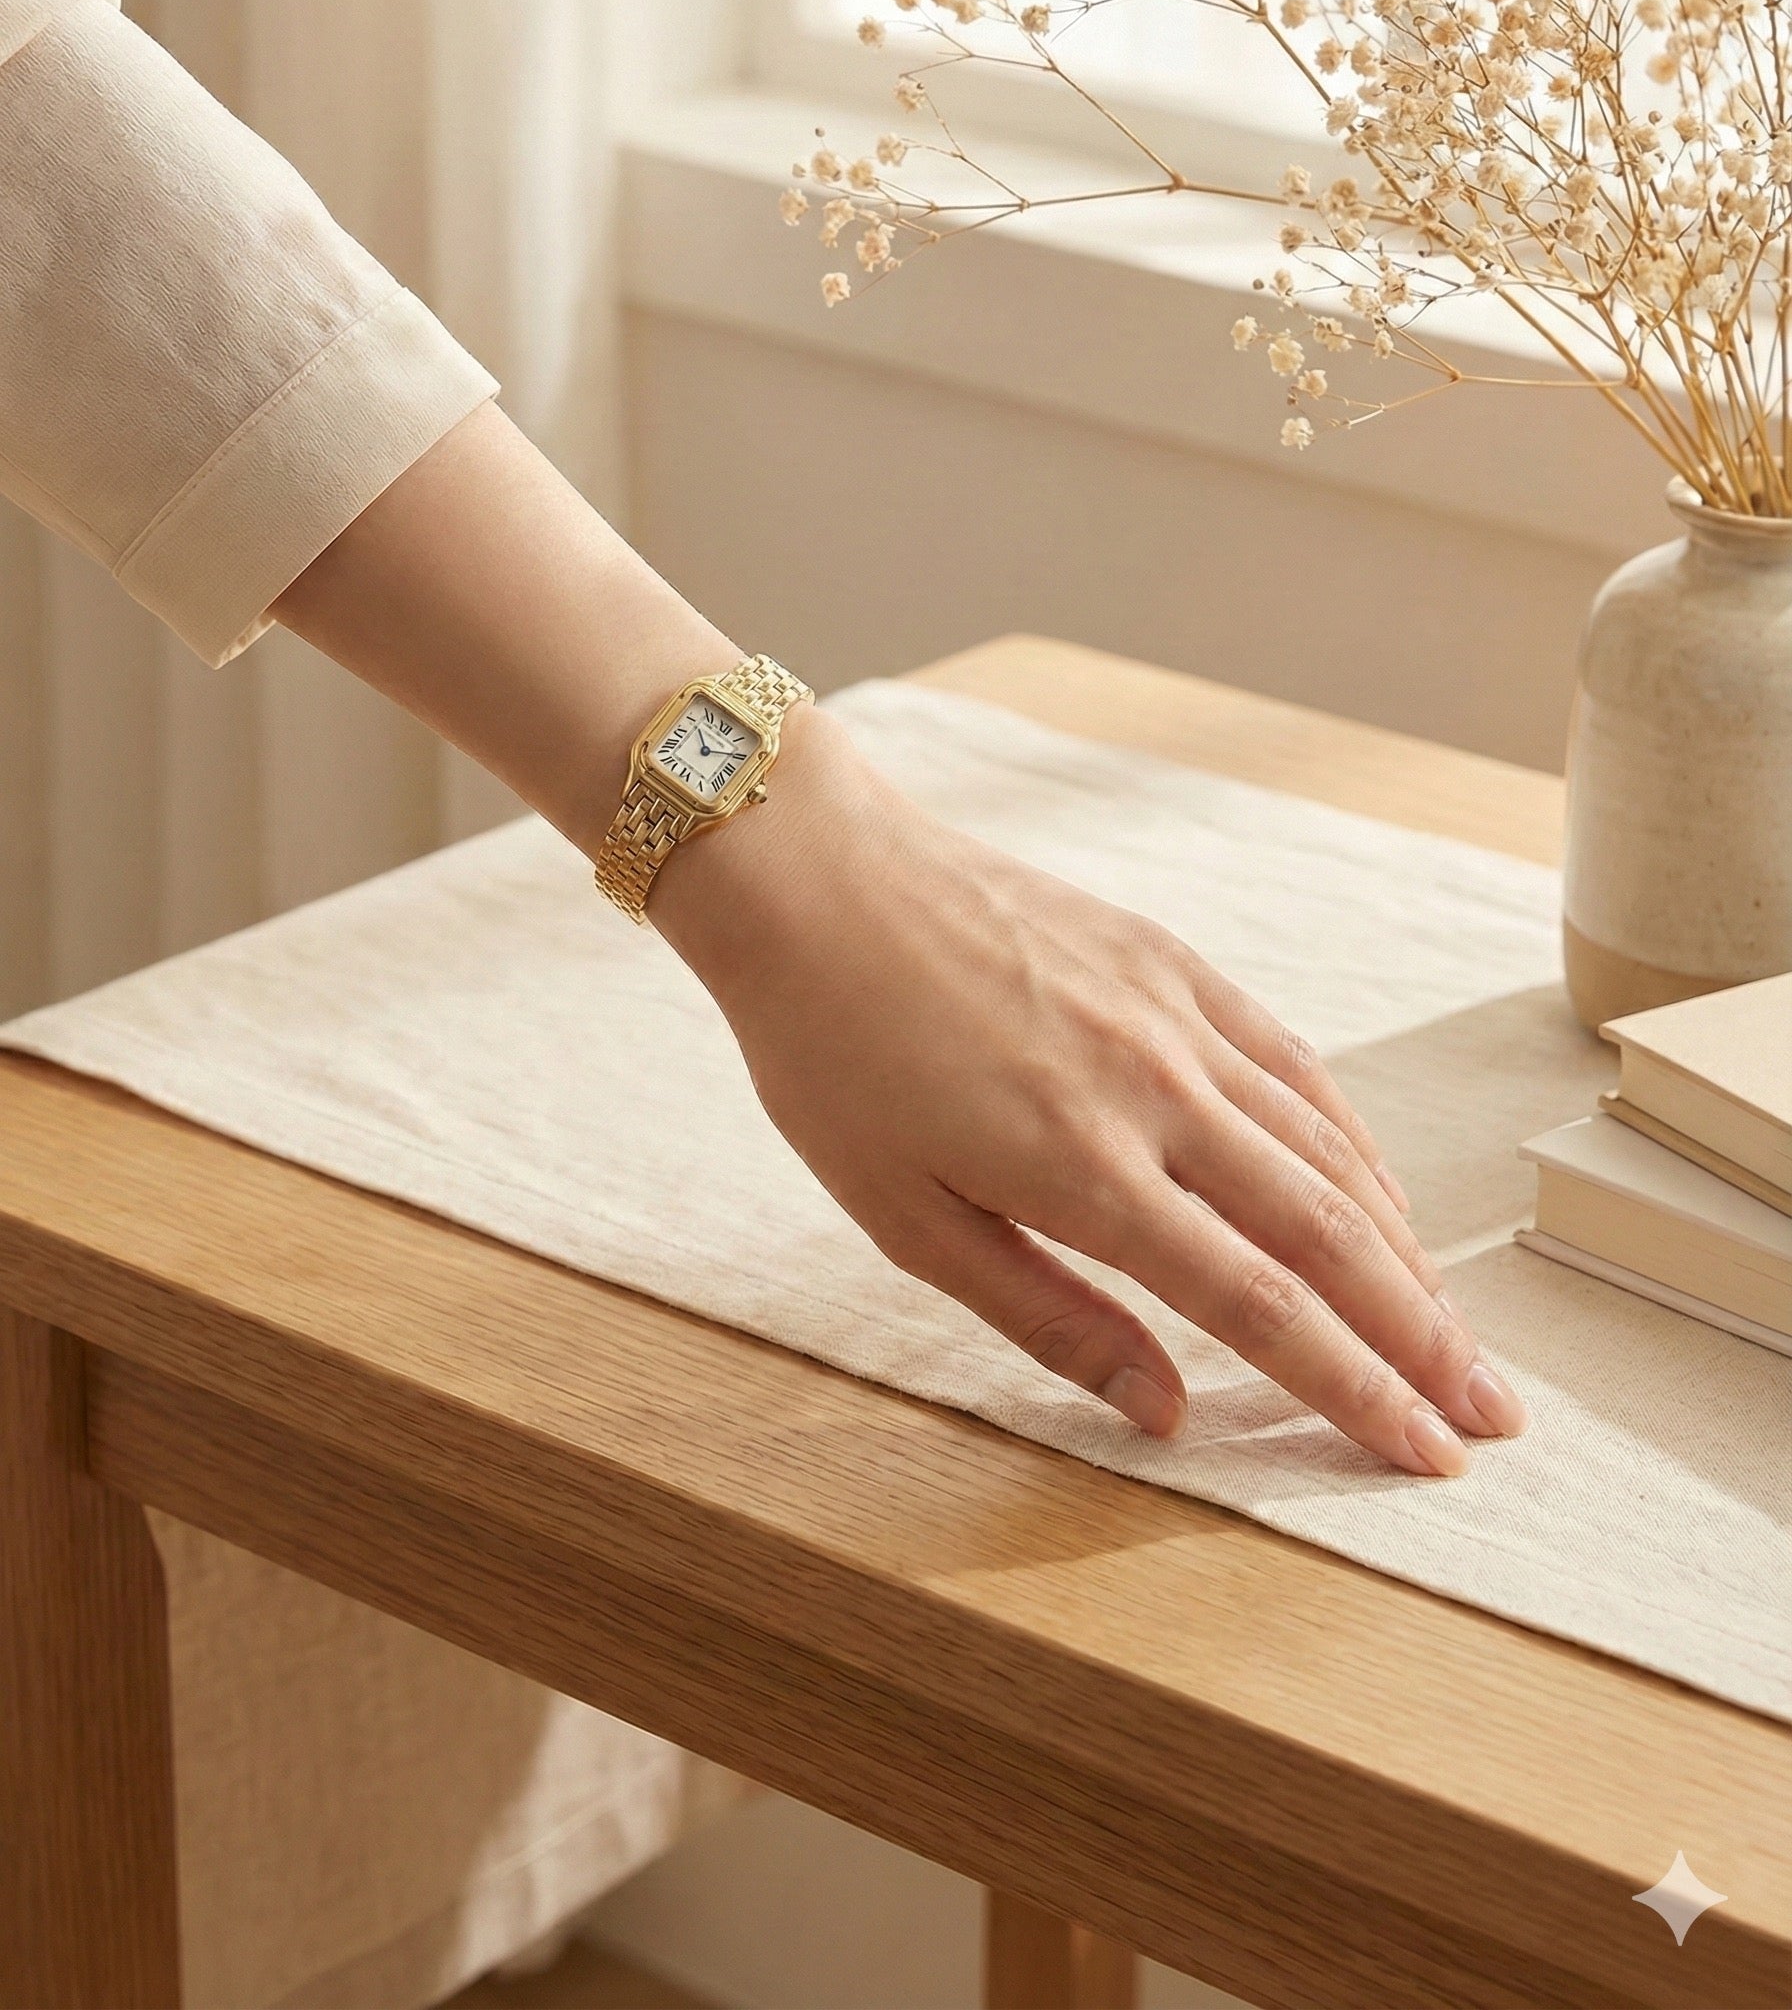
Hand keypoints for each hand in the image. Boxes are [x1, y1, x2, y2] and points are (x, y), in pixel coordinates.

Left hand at [654, 707, 1527, 1476]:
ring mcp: (1178, 1020)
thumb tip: (1167, 1411)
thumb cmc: (835, 1059)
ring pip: (1331, 1149)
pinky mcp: (1176, 965)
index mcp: (1086, 1172)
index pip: (1262, 1307)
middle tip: (1493, 1416)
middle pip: (1331, 1235)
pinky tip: (1381, 1194)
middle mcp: (1158, 1094)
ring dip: (1407, 1249)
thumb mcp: (905, 1219)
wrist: (822, 881)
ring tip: (1455, 1329)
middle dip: (1424, 1338)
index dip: (1356, 1392)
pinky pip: (1295, 1066)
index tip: (1428, 1454)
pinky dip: (1354, 1141)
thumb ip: (1047, 1318)